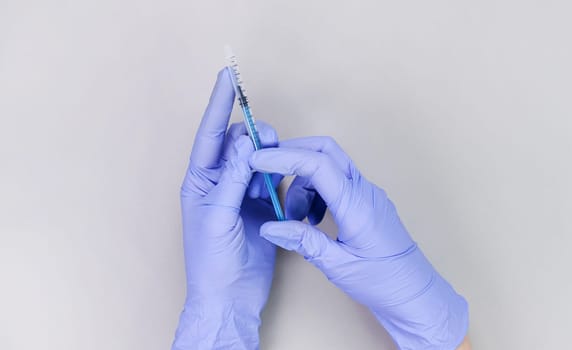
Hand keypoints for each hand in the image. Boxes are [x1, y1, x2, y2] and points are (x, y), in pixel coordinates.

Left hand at [172, 69, 279, 349]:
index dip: (218, 105)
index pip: (209, 135)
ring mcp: (243, 193)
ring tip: (274, 169)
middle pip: (238, 143)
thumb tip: (243, 144)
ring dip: (269, 157)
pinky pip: (274, 180)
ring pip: (259, 160)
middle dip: (253, 136)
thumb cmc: (212, 262)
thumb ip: (232, 179)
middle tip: (268, 141)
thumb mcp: (217, 216)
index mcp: (201, 182)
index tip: (227, 76)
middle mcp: (221, 182)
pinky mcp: (263, 205)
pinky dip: (281, 177)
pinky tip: (283, 185)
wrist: (231, 296)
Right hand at [249, 136, 468, 349]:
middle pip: (325, 151)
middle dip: (292, 154)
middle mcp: (365, 191)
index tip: (257, 160)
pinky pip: (337, 182)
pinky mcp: (366, 201)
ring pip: (329, 165)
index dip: (283, 157)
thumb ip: (303, 241)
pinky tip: (311, 218)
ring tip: (293, 215)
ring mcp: (368, 194)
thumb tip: (271, 227)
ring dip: (303, 181)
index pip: (316, 164)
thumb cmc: (382, 282)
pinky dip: (316, 190)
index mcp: (357, 204)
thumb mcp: (337, 265)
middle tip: (267, 172)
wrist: (414, 294)